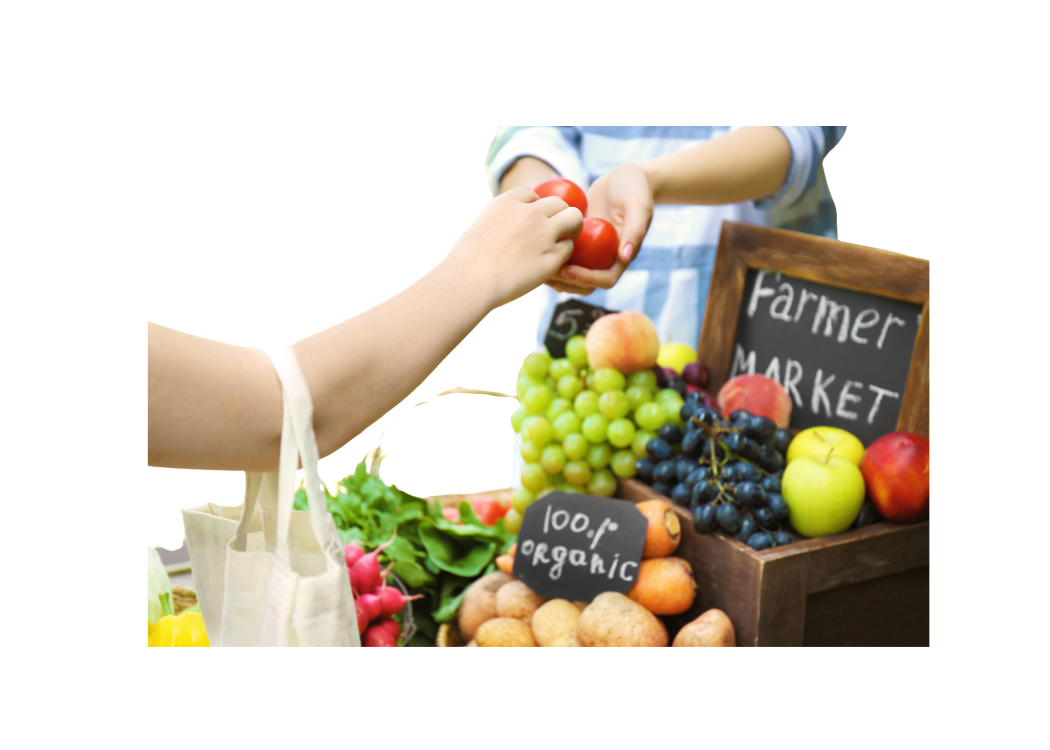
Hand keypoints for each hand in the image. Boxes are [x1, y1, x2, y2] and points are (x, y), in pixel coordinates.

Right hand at [450, 186, 583, 308]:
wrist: (470, 281)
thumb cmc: (467, 261)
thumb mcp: (480, 226)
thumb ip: (498, 220)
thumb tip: (504, 227)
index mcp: (508, 202)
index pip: (532, 194)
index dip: (534, 208)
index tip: (531, 221)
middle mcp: (530, 213)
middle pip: (559, 203)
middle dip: (559, 215)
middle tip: (555, 231)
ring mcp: (544, 233)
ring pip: (574, 218)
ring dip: (571, 229)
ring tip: (564, 242)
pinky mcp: (552, 256)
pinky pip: (568, 248)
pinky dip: (563, 254)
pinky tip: (552, 263)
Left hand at [544, 163, 653, 295]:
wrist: (624, 177)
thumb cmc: (634, 188)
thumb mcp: (638, 205)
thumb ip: (635, 229)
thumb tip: (625, 256)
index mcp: (621, 256)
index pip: (606, 280)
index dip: (587, 279)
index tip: (568, 270)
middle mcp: (606, 258)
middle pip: (586, 283)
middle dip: (567, 282)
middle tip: (547, 272)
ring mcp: (591, 251)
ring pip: (572, 273)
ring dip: (556, 275)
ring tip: (537, 265)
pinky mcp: (579, 240)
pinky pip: (564, 254)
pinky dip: (551, 255)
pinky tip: (535, 248)